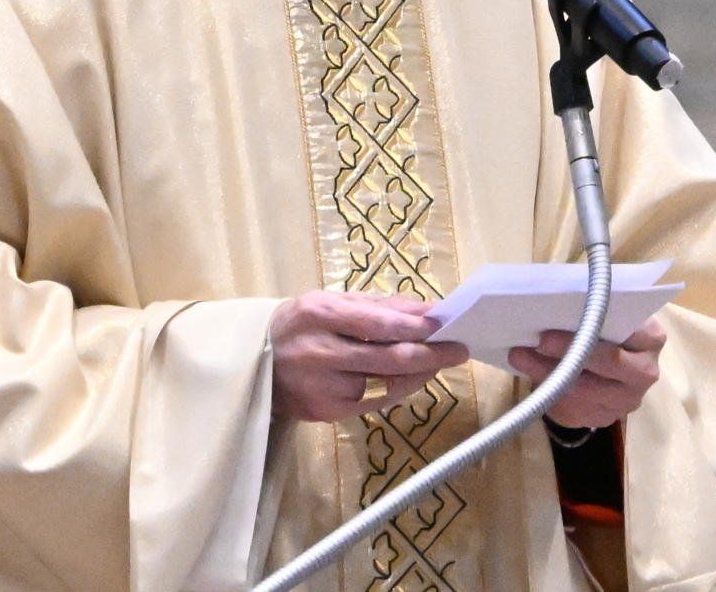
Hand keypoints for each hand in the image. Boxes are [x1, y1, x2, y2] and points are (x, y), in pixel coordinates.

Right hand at [270, 291, 470, 422]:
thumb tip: (427, 310)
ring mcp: (323, 387)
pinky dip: (398, 389)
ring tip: (438, 361)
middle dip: (430, 354)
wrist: (256, 363)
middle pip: (387, 359)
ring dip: (419, 373)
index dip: (414, 327)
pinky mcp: (327, 412)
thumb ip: (379, 306)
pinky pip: (374, 402)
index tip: (444, 325)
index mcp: (319, 314)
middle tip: (458, 349)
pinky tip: (412, 378)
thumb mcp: (332, 302)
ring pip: (385, 384)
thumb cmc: (301, 325)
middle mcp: (320, 352)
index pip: (377, 323)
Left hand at [508, 319, 666, 433]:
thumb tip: (553, 302)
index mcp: (651, 338)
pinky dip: (551, 396)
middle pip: (607, 365)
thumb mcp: (606, 305)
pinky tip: (531, 377)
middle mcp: (646, 372)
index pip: (626, 334)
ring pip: (586, 393)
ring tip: (520, 358)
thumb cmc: (605, 319)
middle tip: (530, 345)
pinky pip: (575, 412)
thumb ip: (593, 304)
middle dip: (566, 355)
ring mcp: (628, 400)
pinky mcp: (607, 418)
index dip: (585, 334)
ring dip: (550, 377)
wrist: (611, 351)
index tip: (548, 330)